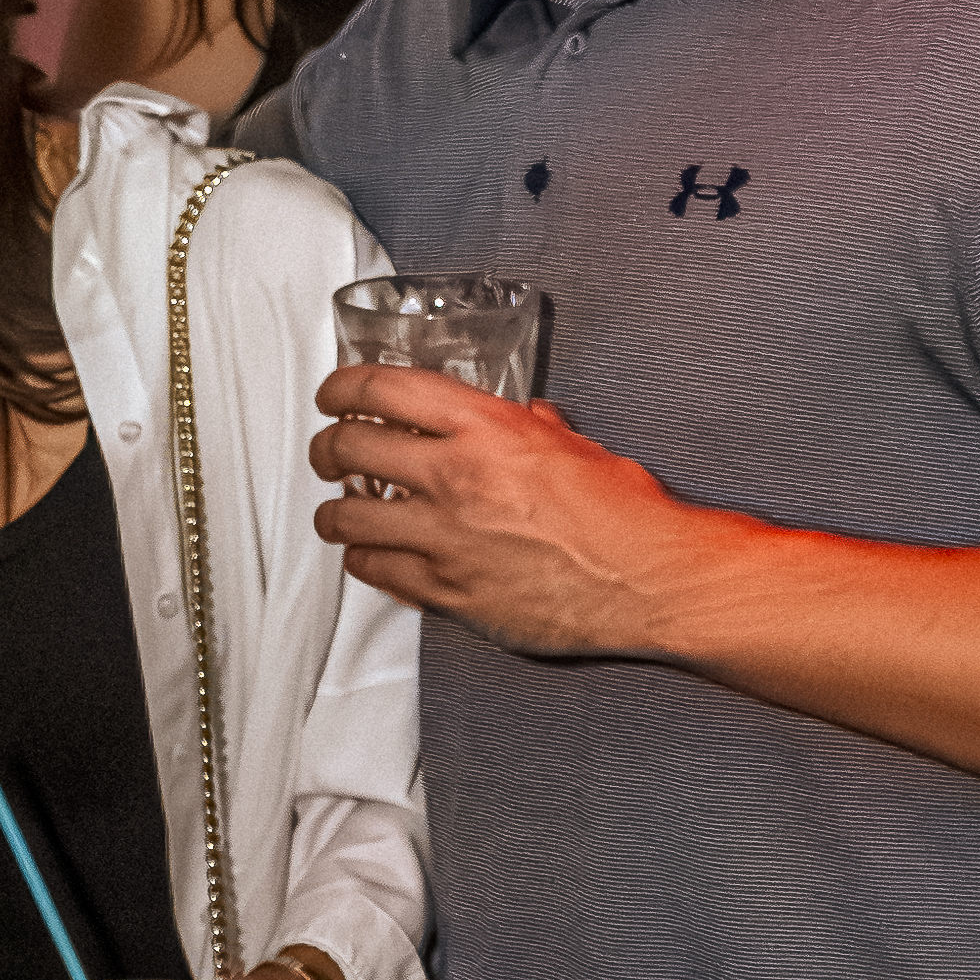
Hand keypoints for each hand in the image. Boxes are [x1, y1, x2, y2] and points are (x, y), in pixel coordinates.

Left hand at [312, 367, 713, 653]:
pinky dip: (366, 560)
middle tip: (330, 451)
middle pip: (348, 449)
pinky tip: (374, 555)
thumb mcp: (578, 446)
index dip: (342, 387)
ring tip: (342, 511)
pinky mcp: (448, 592)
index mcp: (487, 430)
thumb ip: (534, 428)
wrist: (652, 581)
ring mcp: (445, 539)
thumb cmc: (628, 516)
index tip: (334, 393)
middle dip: (328, 447)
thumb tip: (523, 419)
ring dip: (336, 512)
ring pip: (346, 519)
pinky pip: (376, 572)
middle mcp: (456, 478)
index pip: (382, 390)